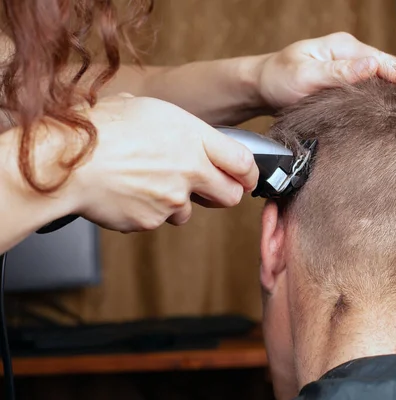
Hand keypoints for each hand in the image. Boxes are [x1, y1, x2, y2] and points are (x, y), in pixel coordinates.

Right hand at [68, 94, 258, 231]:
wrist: (64, 161)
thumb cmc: (99, 129)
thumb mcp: (145, 108)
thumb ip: (175, 125)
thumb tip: (181, 131)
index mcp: (193, 137)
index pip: (243, 162)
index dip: (250, 173)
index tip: (247, 177)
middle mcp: (190, 170)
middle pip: (230, 196)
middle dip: (223, 194)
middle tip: (210, 189)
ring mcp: (172, 199)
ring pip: (189, 210)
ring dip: (177, 202)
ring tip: (147, 183)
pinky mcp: (152, 221)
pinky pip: (159, 219)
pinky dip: (149, 210)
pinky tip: (129, 193)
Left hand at [257, 32, 395, 108]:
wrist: (260, 85)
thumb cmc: (278, 79)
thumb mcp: (305, 77)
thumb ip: (338, 73)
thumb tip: (372, 66)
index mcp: (345, 49)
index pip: (386, 63)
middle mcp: (351, 56)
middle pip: (392, 69)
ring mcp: (349, 69)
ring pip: (385, 80)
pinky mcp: (345, 84)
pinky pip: (374, 89)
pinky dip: (391, 96)